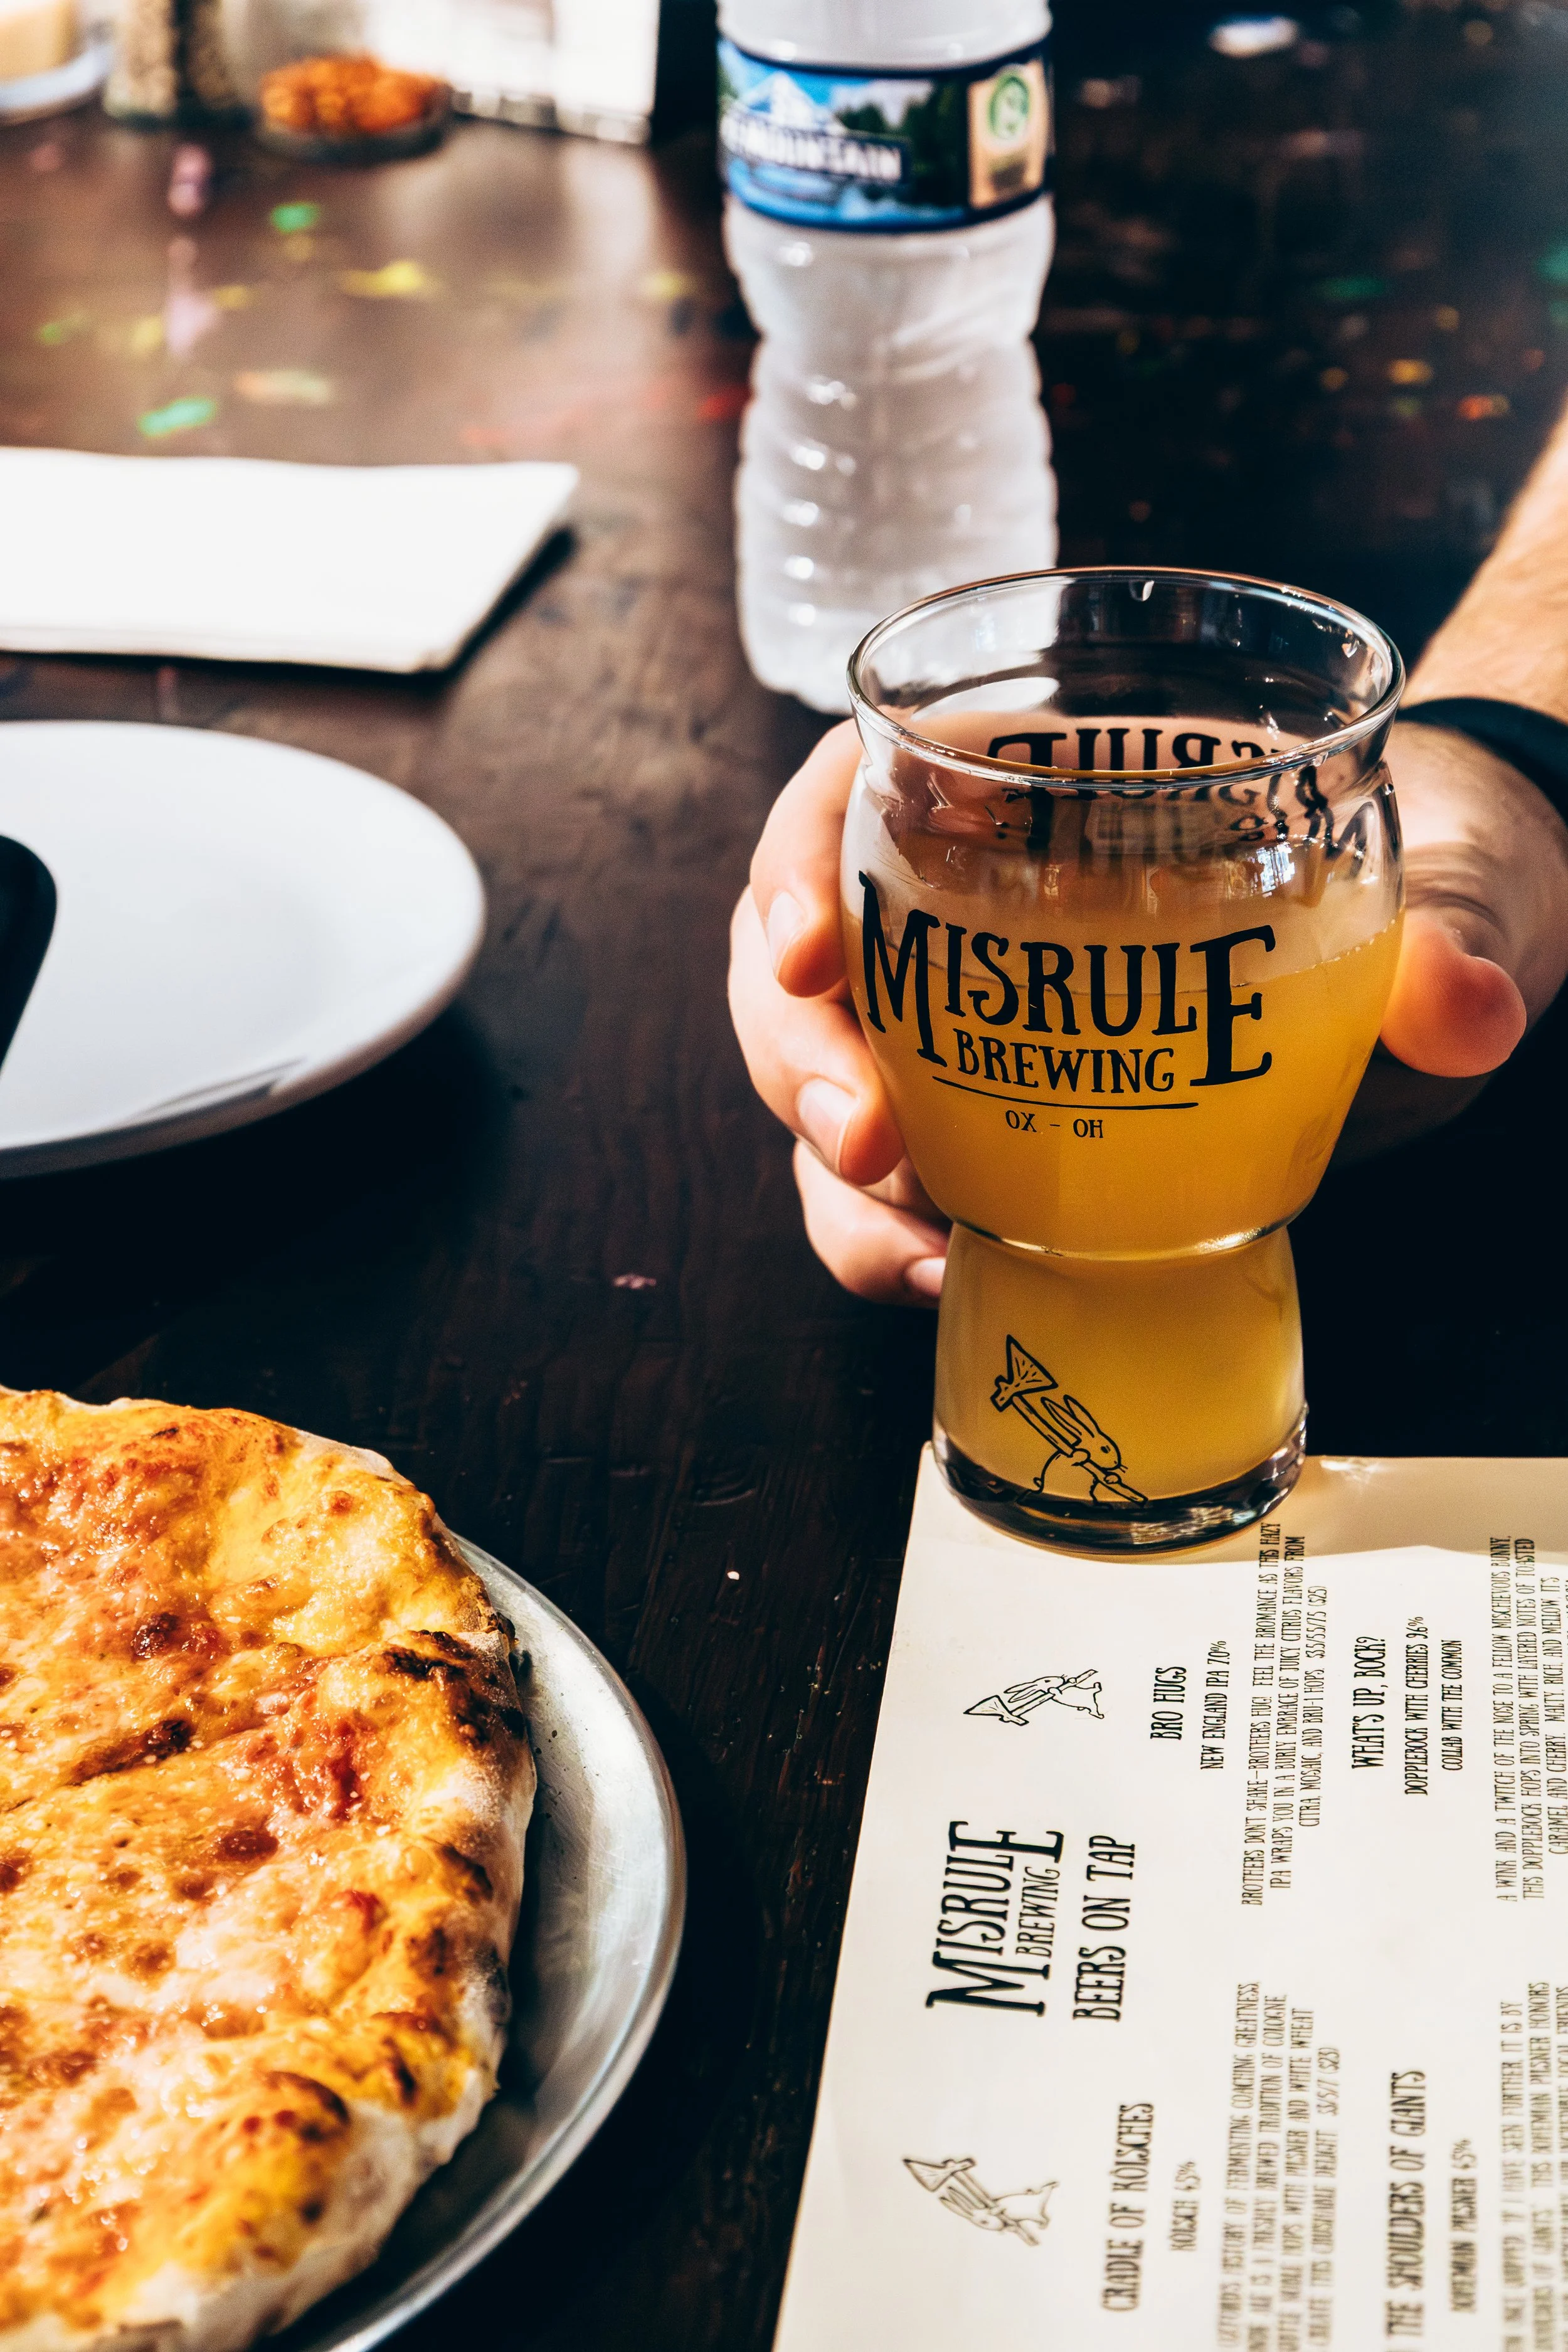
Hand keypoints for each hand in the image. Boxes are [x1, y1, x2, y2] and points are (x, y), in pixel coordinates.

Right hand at [729, 718, 1567, 1299]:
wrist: (1442, 954)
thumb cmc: (1417, 860)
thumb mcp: (1446, 873)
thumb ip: (1450, 930)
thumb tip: (1463, 1014)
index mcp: (1017, 779)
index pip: (845, 794)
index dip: (792, 870)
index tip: (805, 953)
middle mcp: (952, 897)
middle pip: (799, 964)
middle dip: (804, 1059)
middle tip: (865, 1140)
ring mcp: (953, 1014)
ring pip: (824, 1080)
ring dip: (833, 1171)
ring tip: (908, 1241)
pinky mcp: (983, 1113)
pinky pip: (887, 1174)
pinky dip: (887, 1230)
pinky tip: (941, 1271)